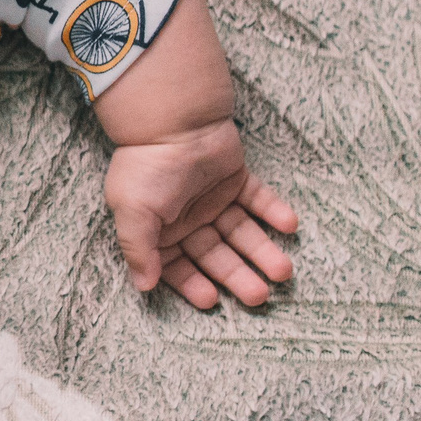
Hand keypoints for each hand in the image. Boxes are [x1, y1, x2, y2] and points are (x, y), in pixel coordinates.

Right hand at [103, 118, 298, 309]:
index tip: (213, 300)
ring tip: (284, 270)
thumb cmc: (146, 167)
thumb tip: (142, 287)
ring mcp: (213, 200)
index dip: (194, 284)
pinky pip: (259, 201)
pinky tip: (289, 226)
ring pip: (241, 233)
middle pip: (216, 256)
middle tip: (261, 296)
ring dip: (263, 251)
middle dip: (239, 276)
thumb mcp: (132, 210)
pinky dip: (275, 213)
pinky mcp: (236, 180)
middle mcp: (187, 220)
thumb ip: (137, 249)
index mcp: (159, 230)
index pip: (178, 266)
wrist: (173, 120)